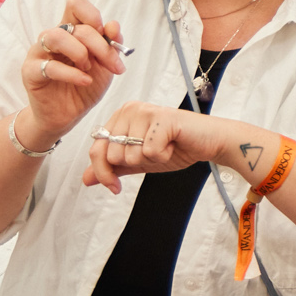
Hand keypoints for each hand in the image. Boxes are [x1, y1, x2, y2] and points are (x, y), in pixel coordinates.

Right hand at [20, 0, 126, 143]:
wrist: (69, 114)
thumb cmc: (85, 85)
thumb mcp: (105, 65)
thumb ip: (111, 45)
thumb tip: (113, 25)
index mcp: (71, 30)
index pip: (75, 5)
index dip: (92, 15)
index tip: (108, 35)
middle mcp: (53, 37)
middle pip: (74, 25)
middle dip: (100, 46)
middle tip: (112, 65)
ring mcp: (38, 52)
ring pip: (55, 36)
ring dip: (79, 52)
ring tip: (88, 68)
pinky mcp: (30, 72)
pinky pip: (49, 66)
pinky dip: (72, 74)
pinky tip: (85, 81)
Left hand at [81, 103, 233, 195]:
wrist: (208, 143)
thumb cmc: (177, 147)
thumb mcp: (138, 161)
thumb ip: (113, 168)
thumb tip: (86, 179)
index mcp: (120, 116)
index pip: (96, 149)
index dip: (103, 173)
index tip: (114, 186)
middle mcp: (130, 109)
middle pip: (111, 154)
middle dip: (134, 164)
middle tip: (154, 152)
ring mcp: (145, 111)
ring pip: (130, 154)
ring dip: (151, 159)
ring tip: (165, 146)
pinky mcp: (162, 118)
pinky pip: (150, 151)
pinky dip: (163, 155)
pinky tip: (173, 144)